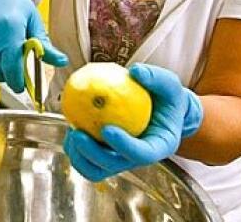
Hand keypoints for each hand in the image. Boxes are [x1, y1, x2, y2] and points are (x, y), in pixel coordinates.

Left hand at [63, 63, 204, 181]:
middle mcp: (139, 157)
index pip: (143, 154)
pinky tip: (70, 125)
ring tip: (71, 131)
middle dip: (92, 153)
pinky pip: (86, 159)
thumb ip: (156, 78)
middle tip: (77, 133)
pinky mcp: (106, 155)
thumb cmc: (166, 97)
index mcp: (159, 145)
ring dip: (80, 155)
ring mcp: (121, 158)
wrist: (161, 109)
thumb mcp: (169, 84)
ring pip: (96, 169)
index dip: (124, 146)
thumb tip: (136, 71)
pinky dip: (75, 147)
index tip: (107, 129)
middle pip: (114, 165)